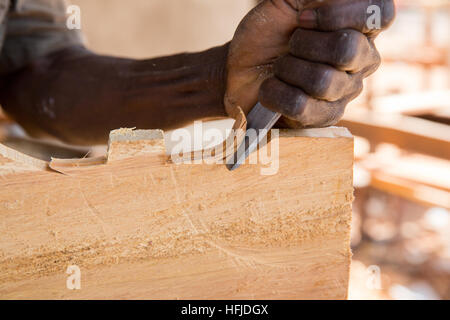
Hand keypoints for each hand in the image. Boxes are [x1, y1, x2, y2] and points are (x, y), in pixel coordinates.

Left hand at [225, 0, 394, 126]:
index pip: (380, 13)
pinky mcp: (324, 119)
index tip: (303, 18)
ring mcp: (345, 93)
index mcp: (360, 28)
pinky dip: (275, 92)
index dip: (339, 14)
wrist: (240, 69)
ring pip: (322, 81)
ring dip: (287, 69)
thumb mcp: (286, 2)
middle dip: (304, 43)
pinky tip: (270, 88)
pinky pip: (300, 106)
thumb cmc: (267, 34)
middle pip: (347, 49)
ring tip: (278, 68)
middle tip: (289, 45)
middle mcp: (362, 61)